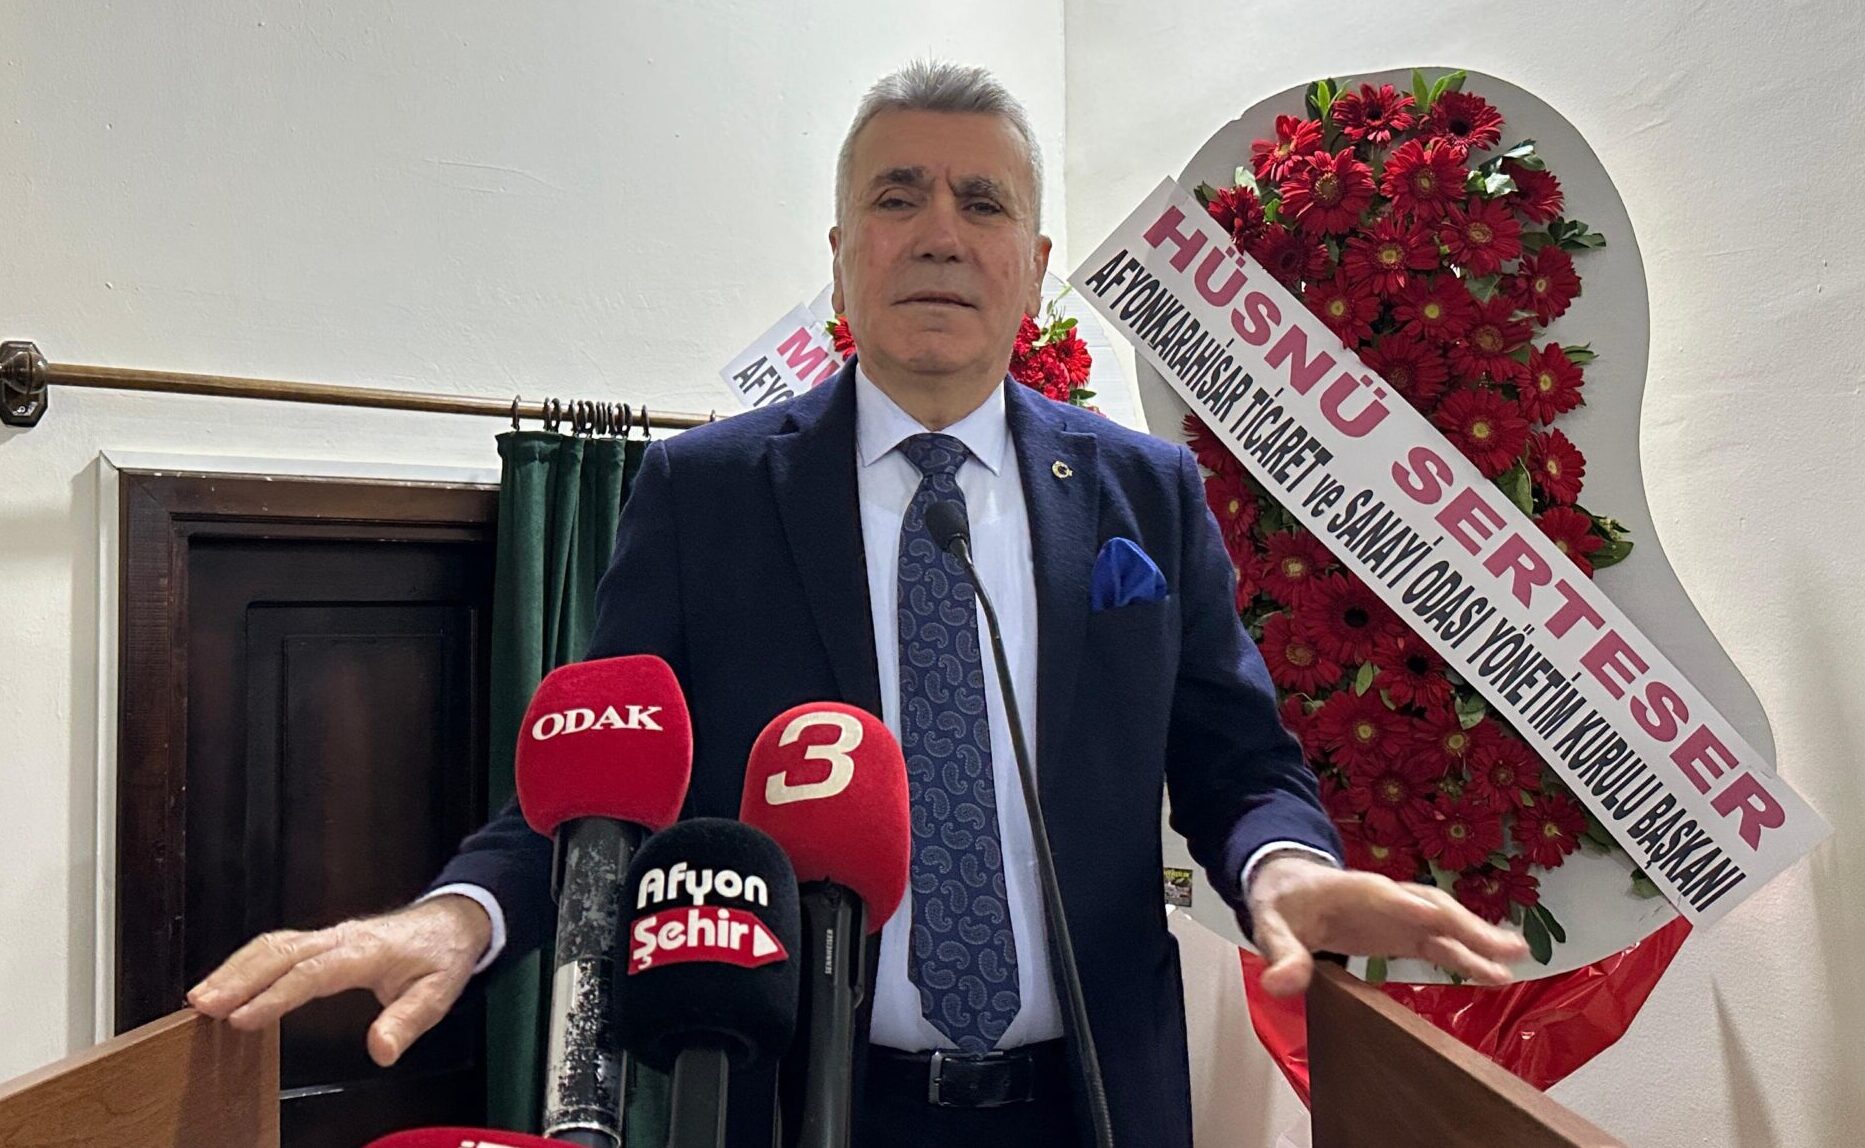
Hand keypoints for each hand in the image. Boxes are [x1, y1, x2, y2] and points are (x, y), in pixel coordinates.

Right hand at [186, 895, 492, 1066]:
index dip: (274, 995)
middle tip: (201, 1006)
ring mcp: (329, 936)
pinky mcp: (322, 939)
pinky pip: (278, 946)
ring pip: (273, 945)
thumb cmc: (442, 956)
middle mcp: (340, 938)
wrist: (453, 920)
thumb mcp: (438, 993)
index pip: (311, 973)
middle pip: (281, 953)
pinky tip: (225, 982)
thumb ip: (408, 1021)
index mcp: (365, 951)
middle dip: (238, 978)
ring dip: (235, 968)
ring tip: (200, 998)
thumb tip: (381, 1051)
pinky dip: (246, 961)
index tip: (241, 1018)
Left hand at [1245, 854, 1529, 997]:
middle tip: (1510, 949)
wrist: (1289, 888)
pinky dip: (1467, 957)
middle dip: (1469, 928)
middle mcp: (1388, 900)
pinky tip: (1495, 973)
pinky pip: (1440, 944)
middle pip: (1433, 910)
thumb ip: (1280, 953)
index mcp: (1358, 891)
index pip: (1394, 901)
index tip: (1452, 924)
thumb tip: (1281, 985)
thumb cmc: (1284, 902)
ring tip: (1517, 961)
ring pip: (1445, 926)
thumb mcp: (1271, 925)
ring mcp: (1400, 916)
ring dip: (1478, 942)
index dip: (1421, 912)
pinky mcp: (1403, 933)